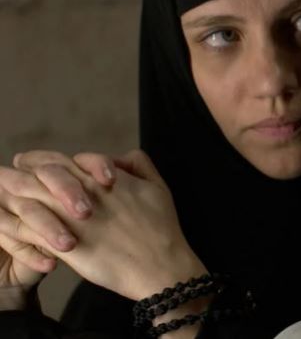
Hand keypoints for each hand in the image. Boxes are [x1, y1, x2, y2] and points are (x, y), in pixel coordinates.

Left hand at [13, 150, 206, 300]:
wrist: (159, 264)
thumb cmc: (161, 228)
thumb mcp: (158, 186)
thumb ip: (139, 164)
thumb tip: (119, 158)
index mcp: (102, 178)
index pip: (61, 160)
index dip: (40, 160)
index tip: (28, 162)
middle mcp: (83, 194)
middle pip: (39, 175)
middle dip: (18, 173)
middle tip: (4, 175)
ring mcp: (71, 219)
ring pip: (31, 199)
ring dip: (12, 195)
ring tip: (0, 195)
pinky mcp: (65, 245)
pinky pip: (32, 231)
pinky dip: (18, 227)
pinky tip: (11, 227)